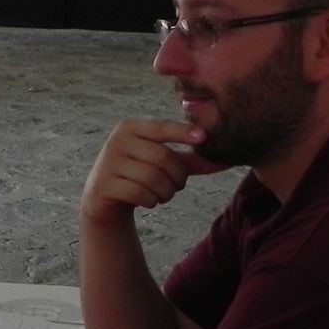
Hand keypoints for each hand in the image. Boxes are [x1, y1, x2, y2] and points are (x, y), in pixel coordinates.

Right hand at [80, 119, 220, 226]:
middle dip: (177, 176)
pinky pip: (139, 193)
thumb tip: (225, 160)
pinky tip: (148, 201)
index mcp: (130, 128)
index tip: (203, 137)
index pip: (162, 127)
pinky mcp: (103, 185)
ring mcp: (108, 163)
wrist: (103, 197)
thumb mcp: (163, 164)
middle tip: (177, 186)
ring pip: (152, 177)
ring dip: (166, 192)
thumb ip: (190, 160)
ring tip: (163, 195)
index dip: (183, 132)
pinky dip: (151, 201)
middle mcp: (117, 141)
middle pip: (162, 157)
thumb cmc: (138, 175)